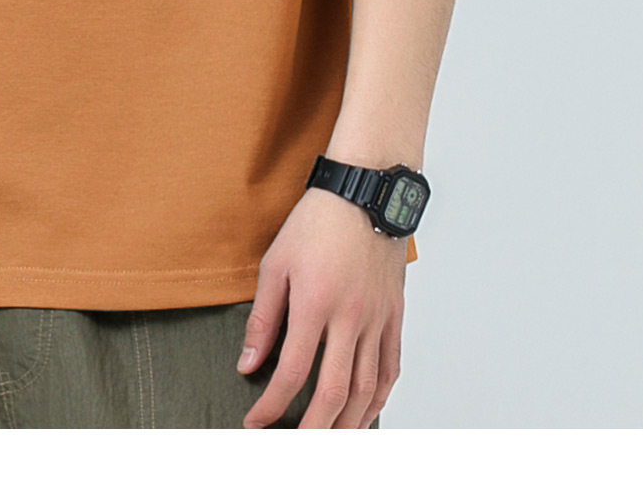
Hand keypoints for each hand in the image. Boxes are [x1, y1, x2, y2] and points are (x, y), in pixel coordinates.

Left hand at [236, 188, 404, 427]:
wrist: (365, 192)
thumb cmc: (317, 222)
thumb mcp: (276, 263)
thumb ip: (263, 319)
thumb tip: (247, 364)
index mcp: (315, 303)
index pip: (292, 372)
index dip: (272, 406)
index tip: (256, 423)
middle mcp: (351, 317)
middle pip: (334, 392)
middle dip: (313, 430)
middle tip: (297, 449)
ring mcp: (378, 318)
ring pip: (367, 388)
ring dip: (348, 423)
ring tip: (331, 442)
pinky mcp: (395, 314)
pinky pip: (391, 367)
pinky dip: (379, 398)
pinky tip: (365, 412)